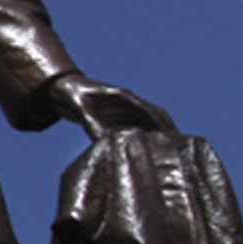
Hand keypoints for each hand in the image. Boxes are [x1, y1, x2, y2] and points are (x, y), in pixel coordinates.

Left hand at [45, 73, 175, 140]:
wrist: (59, 89)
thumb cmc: (69, 96)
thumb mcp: (79, 110)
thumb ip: (92, 124)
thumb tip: (104, 142)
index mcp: (123, 96)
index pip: (149, 111)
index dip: (162, 124)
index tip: (173, 137)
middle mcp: (128, 102)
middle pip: (156, 115)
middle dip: (169, 129)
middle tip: (182, 148)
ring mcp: (125, 109)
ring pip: (150, 122)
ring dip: (161, 134)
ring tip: (172, 154)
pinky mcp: (118, 117)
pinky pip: (138, 127)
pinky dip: (147, 137)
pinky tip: (151, 153)